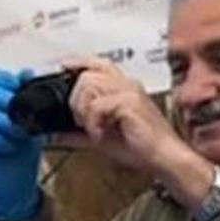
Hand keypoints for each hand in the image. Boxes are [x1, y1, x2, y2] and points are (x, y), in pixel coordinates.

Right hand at [0, 69, 44, 220]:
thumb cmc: (25, 153)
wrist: (19, 185)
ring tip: (19, 136)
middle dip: (7, 103)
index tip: (17, 84)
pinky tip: (8, 147)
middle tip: (23, 120)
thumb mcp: (34, 122)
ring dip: (5, 124)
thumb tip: (28, 72)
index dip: (2, 78)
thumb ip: (29, 98)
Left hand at [58, 58, 212, 206]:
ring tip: (92, 128)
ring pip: (90, 86)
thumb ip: (78, 133)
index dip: (79, 62)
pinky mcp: (130, 102)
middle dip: (76, 100)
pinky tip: (100, 135)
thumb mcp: (101, 139)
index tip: (63, 66)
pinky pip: (98, 105)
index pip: (98, 63)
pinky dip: (93, 123)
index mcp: (123, 87)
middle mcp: (127, 84)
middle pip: (87, 75)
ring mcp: (129, 91)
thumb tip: (57, 134)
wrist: (162, 157)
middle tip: (82, 122)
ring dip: (84, 111)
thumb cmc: (140, 147)